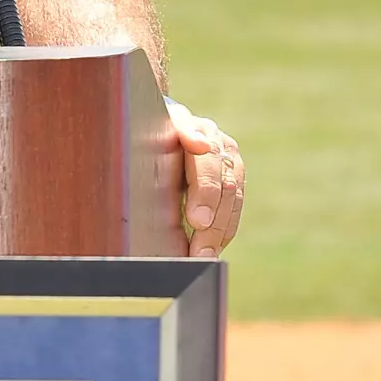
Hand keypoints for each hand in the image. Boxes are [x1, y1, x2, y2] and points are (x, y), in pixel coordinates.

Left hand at [166, 99, 243, 257]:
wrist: (155, 124)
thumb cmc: (147, 130)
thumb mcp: (152, 128)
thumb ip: (178, 132)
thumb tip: (199, 142)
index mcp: (197, 129)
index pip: (208, 162)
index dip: (205, 191)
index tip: (197, 220)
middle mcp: (218, 144)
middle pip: (224, 186)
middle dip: (213, 222)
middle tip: (200, 251)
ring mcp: (228, 161)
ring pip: (233, 200)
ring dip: (220, 232)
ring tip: (205, 257)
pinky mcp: (231, 179)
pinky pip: (233, 209)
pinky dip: (223, 231)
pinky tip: (213, 250)